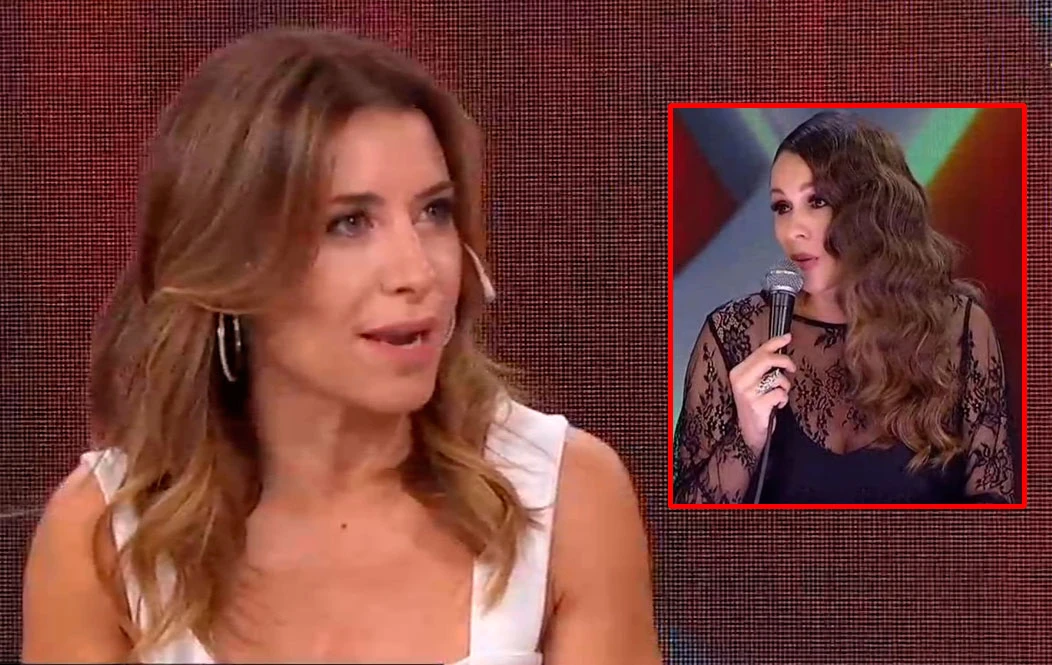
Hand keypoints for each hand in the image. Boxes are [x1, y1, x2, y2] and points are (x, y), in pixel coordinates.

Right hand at [728, 334, 795, 452]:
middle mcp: (740, 380)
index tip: (788, 336)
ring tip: (779, 394)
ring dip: (784, 386)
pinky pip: (780, 394)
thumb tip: (782, 343)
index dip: (775, 342)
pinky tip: (777, 406)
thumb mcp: (755, 382)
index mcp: (738, 372)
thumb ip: (763, 366)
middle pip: (767, 360)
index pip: (759, 352)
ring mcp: (748, 393)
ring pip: (776, 378)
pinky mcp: (757, 405)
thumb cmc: (755, 404)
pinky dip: (783, 399)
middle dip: (784, 361)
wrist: (750, 432)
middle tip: (792, 368)